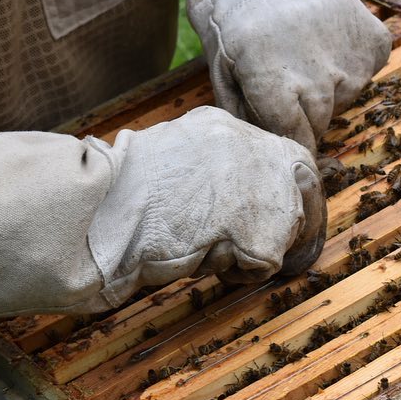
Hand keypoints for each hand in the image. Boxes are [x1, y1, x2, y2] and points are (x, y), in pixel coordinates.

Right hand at [86, 107, 325, 306]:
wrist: (100, 211)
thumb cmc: (115, 194)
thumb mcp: (168, 154)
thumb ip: (207, 164)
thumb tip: (227, 194)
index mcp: (223, 125)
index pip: (279, 155)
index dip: (280, 191)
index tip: (271, 216)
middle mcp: (250, 146)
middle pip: (300, 186)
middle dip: (288, 221)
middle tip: (262, 248)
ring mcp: (261, 186)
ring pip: (284, 227)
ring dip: (253, 246)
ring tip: (206, 247)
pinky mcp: (263, 230)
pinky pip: (266, 265)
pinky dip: (239, 274)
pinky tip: (203, 260)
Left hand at [202, 0, 391, 152]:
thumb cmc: (242, 33)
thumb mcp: (226, 74)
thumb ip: (244, 118)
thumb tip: (266, 156)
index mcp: (275, 87)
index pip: (297, 139)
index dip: (294, 142)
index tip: (291, 139)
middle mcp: (317, 78)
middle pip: (321, 121)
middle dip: (307, 114)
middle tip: (290, 84)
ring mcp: (351, 60)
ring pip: (344, 98)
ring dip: (328, 88)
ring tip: (306, 58)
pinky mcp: (374, 43)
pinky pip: (368, 71)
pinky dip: (353, 66)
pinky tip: (329, 45)